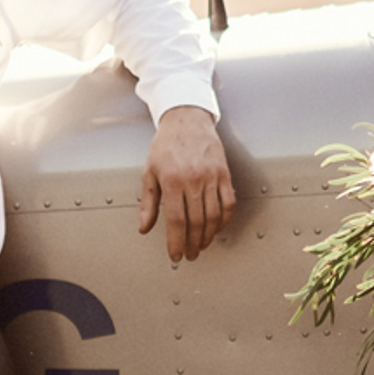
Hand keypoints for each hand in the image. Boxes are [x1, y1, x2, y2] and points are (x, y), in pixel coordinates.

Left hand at [138, 105, 234, 263]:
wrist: (186, 119)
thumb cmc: (166, 145)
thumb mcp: (149, 172)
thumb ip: (148, 203)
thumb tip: (145, 227)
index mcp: (172, 180)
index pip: (177, 221)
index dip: (177, 242)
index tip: (176, 255)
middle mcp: (193, 180)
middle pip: (196, 222)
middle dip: (192, 244)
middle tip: (189, 255)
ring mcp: (211, 177)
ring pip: (214, 216)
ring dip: (208, 236)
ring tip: (201, 245)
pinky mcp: (224, 174)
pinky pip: (228, 202)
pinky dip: (224, 220)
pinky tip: (216, 228)